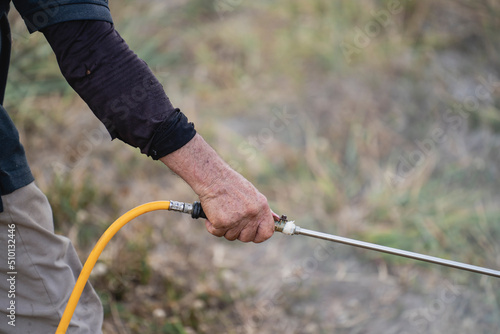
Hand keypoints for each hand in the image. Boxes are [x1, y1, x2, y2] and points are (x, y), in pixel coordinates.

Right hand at [160, 134, 274, 242]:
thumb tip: (276, 219)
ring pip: (230, 236)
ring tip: (221, 211)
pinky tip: (212, 213)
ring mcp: (237, 220)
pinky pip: (217, 232)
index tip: (252, 234)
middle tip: (231, 219)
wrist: (213, 178)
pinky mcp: (222, 222)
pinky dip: (212, 225)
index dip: (259, 236)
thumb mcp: (253, 194)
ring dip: (224, 228)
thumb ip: (262, 210)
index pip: (267, 232)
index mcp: (261, 208)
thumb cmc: (231, 184)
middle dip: (238, 232)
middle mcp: (252, 215)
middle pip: (247, 237)